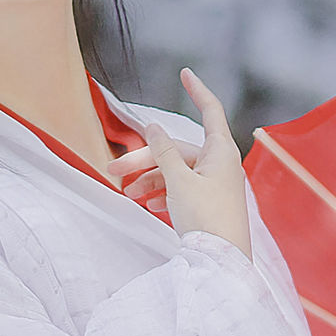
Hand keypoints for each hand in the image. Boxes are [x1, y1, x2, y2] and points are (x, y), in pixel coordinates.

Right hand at [108, 70, 250, 254]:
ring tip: (127, 194)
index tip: (185, 73)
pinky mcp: (209, 205)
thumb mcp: (179, 181)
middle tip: (113, 169)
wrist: (221, 262)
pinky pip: (183, 190)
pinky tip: (147, 204)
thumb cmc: (206, 219)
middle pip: (177, 151)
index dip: (197, 90)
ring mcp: (215, 186)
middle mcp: (220, 165)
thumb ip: (164, 152)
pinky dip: (163, 194)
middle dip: (145, 159)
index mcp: (221, 151)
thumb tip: (153, 127)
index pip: (210, 111)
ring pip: (177, 173)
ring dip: (150, 180)